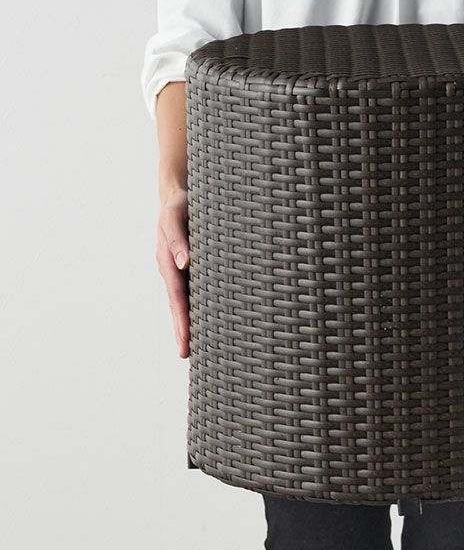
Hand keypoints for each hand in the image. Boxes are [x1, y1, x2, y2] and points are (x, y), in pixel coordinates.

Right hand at [156, 187, 189, 357]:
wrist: (180, 193)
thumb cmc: (179, 204)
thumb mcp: (175, 216)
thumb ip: (177, 238)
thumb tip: (183, 264)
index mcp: (168, 262)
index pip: (177, 298)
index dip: (181, 321)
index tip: (184, 343)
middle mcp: (175, 270)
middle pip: (179, 306)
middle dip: (183, 330)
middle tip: (186, 355)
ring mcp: (183, 270)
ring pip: (187, 301)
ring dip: (191, 322)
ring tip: (197, 348)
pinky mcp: (195, 267)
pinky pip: (196, 290)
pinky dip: (200, 307)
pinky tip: (209, 321)